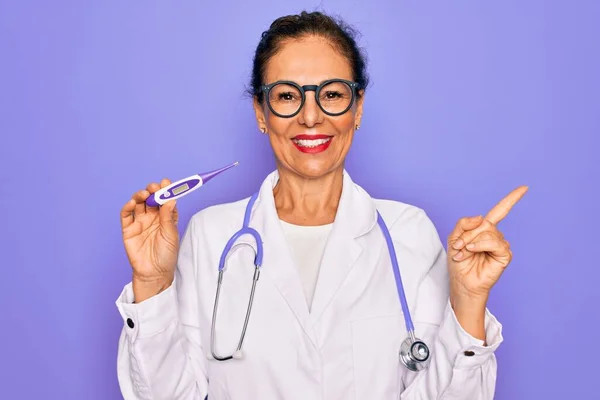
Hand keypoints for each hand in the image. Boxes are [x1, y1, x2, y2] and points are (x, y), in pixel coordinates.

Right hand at [120, 179, 178, 301]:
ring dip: (140, 195)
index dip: (165, 190)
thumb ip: (168, 217)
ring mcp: (140, 222)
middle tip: (154, 187)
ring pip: (138, 203)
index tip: (166, 183)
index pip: (165, 200)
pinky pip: (126, 215)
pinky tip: (131, 203)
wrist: (154, 273)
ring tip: (144, 193)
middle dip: (152, 191)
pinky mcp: (128, 230)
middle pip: (151, 199)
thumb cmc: (166, 255)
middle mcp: (153, 217)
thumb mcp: (171, 235)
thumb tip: (171, 199)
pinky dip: (127, 207)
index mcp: (165, 217)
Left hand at [447, 186, 527, 302]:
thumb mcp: (454, 238)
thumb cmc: (459, 261)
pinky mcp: (504, 255)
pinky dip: (480, 244)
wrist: (461, 281)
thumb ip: (463, 223)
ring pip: (488, 232)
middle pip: (483, 223)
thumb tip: (481, 217)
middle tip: (458, 247)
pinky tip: (473, 251)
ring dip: (471, 242)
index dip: (512, 199)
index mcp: (484, 229)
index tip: (524, 188)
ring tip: (464, 253)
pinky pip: (495, 243)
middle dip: (467, 234)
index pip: (500, 211)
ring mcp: (501, 245)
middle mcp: (495, 235)